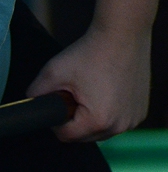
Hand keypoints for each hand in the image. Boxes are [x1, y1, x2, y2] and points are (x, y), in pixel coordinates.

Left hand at [26, 24, 150, 141]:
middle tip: (72, 95)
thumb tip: (29, 105)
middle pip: (84, 136)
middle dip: (73, 119)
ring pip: (99, 131)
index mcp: (99, 120)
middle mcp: (120, 125)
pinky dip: (106, 113)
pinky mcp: (141, 112)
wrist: (122, 34)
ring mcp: (133, 120)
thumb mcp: (53, 72)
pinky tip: (103, 92)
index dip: (55, 121)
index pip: (65, 135)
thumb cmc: (90, 52)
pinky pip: (115, 122)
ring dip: (89, 118)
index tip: (57, 102)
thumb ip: (34, 94)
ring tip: (88, 91)